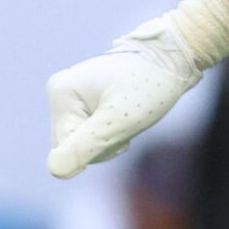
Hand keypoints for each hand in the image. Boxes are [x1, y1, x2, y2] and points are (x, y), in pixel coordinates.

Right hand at [46, 19, 203, 177]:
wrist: (174, 58)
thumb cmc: (150, 86)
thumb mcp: (120, 121)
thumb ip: (86, 146)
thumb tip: (54, 171)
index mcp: (60, 93)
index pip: (66, 148)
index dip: (99, 146)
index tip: (123, 121)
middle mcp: (60, 92)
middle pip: (71, 145)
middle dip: (103, 142)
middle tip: (128, 119)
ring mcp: (73, 95)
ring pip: (83, 140)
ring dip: (110, 137)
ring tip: (130, 114)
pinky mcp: (87, 99)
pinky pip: (92, 131)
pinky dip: (112, 130)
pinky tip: (127, 114)